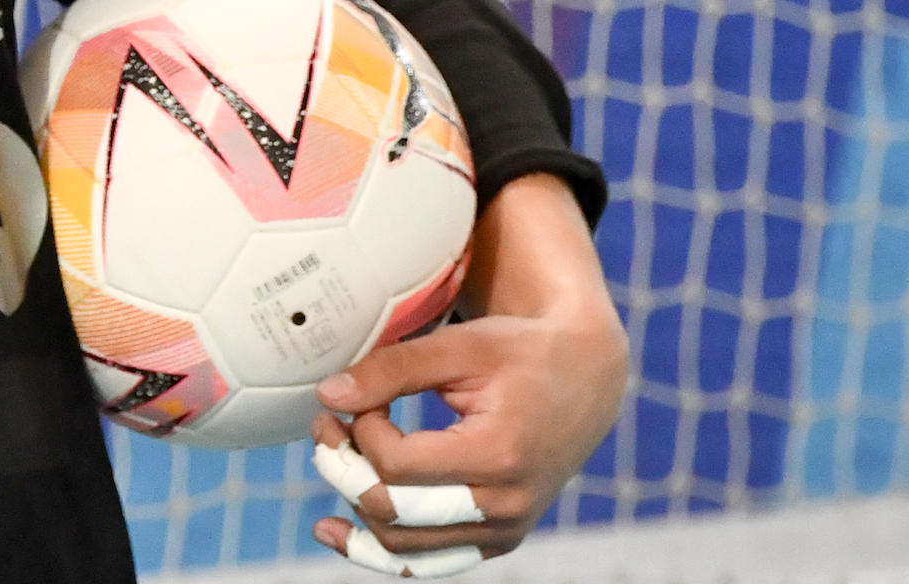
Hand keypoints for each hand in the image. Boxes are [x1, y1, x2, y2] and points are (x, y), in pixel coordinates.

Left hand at [308, 174, 626, 577]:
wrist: (584, 379)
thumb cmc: (520, 353)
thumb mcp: (460, 345)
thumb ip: (393, 368)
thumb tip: (328, 394)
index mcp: (499, 455)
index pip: (397, 464)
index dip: (361, 429)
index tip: (358, 395)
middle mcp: (505, 506)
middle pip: (392, 510)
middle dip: (342, 466)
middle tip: (324, 424)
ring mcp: (503, 531)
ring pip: (402, 545)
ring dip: (353, 503)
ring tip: (332, 456)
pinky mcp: (497, 539)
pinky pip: (428, 562)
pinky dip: (377, 552)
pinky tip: (332, 531)